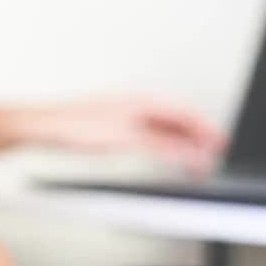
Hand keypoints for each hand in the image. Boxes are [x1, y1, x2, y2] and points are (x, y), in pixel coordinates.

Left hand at [0, 96, 225, 175]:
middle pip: (176, 122)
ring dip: (179, 146)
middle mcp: (137, 106)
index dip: (206, 131)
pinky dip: (162, 148)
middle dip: (196, 140)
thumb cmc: (78, 126)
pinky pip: (148, 137)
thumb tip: (192, 153)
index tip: (220, 146)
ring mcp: (126, 117)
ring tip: (191, 164)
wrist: (45, 130)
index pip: (186, 115)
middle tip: (209, 159)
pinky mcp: (115, 129)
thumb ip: (163, 147)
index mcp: (145, 102)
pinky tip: (162, 158)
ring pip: (163, 130)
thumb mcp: (128, 139)